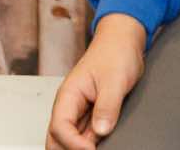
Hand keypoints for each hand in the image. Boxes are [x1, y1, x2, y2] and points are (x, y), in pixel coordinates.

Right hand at [46, 13, 145, 148]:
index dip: (73, 143)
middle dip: (69, 149)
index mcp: (68, 95)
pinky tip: (101, 144)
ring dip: (79, 147)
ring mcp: (79, 111)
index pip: (60, 127)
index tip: (91, 149)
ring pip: (69, 139)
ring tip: (98, 146)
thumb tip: (102, 130)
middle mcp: (69, 106)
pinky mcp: (90, 114)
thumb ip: (107, 105)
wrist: (123, 41)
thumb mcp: (115, 79)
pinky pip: (84, 135)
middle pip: (57, 139)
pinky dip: (89, 143)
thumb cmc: (116, 53)